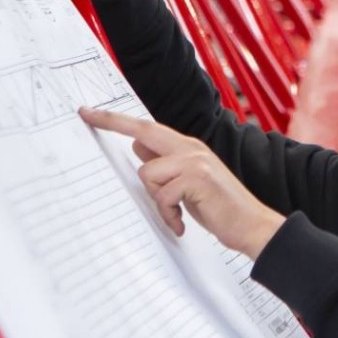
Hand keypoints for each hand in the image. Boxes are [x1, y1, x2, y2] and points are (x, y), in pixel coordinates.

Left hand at [80, 107, 286, 257]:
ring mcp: (194, 161)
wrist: (252, 224)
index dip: (117, 120)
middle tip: (85, 115)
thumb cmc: (219, 207)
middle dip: (111, 122)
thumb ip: (166, 166)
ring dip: (156, 201)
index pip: (147, 128)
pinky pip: (163, 195)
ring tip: (174, 214)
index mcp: (188, 147)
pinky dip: (168, 214)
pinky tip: (181, 223)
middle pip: (143, 131)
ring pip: (148, 174)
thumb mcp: (189, 183)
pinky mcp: (197, 178)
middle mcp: (190, 148)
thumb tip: (138, 148)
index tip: (90, 112)